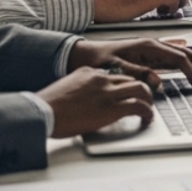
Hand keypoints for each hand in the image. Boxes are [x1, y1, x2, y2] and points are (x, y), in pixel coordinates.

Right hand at [35, 66, 156, 137]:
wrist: (42, 112)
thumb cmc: (47, 107)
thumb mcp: (66, 91)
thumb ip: (80, 91)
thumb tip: (86, 103)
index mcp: (88, 72)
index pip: (114, 74)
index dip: (123, 84)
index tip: (126, 91)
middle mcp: (101, 79)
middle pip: (131, 78)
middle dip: (139, 89)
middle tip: (144, 98)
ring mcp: (107, 92)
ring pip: (140, 88)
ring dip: (147, 99)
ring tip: (149, 108)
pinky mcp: (112, 108)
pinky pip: (138, 106)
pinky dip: (147, 112)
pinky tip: (147, 118)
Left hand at [67, 37, 191, 90]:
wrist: (81, 56)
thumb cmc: (95, 62)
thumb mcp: (114, 69)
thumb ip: (136, 74)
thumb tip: (157, 81)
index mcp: (147, 46)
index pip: (178, 59)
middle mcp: (153, 46)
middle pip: (188, 54)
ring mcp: (153, 51)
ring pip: (185, 56)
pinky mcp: (150, 57)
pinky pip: (176, 60)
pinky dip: (190, 65)